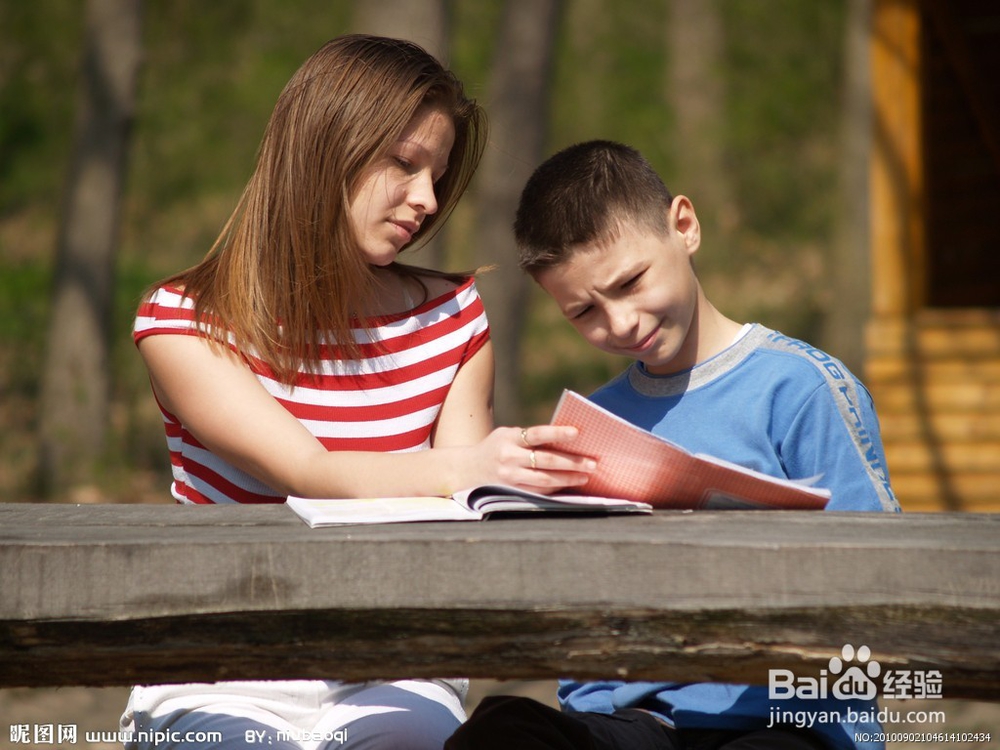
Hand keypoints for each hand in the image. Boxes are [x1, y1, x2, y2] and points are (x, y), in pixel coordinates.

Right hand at [464, 425, 595, 493]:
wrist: (469, 468)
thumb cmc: (497, 446)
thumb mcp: (508, 435)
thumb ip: (530, 437)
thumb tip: (566, 441)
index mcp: (509, 438)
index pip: (537, 434)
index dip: (557, 433)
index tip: (577, 433)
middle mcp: (508, 458)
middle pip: (545, 461)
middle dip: (572, 462)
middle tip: (593, 463)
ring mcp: (509, 477)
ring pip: (544, 480)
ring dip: (568, 478)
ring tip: (585, 476)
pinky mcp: (511, 492)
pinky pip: (538, 491)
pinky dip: (555, 488)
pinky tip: (569, 485)